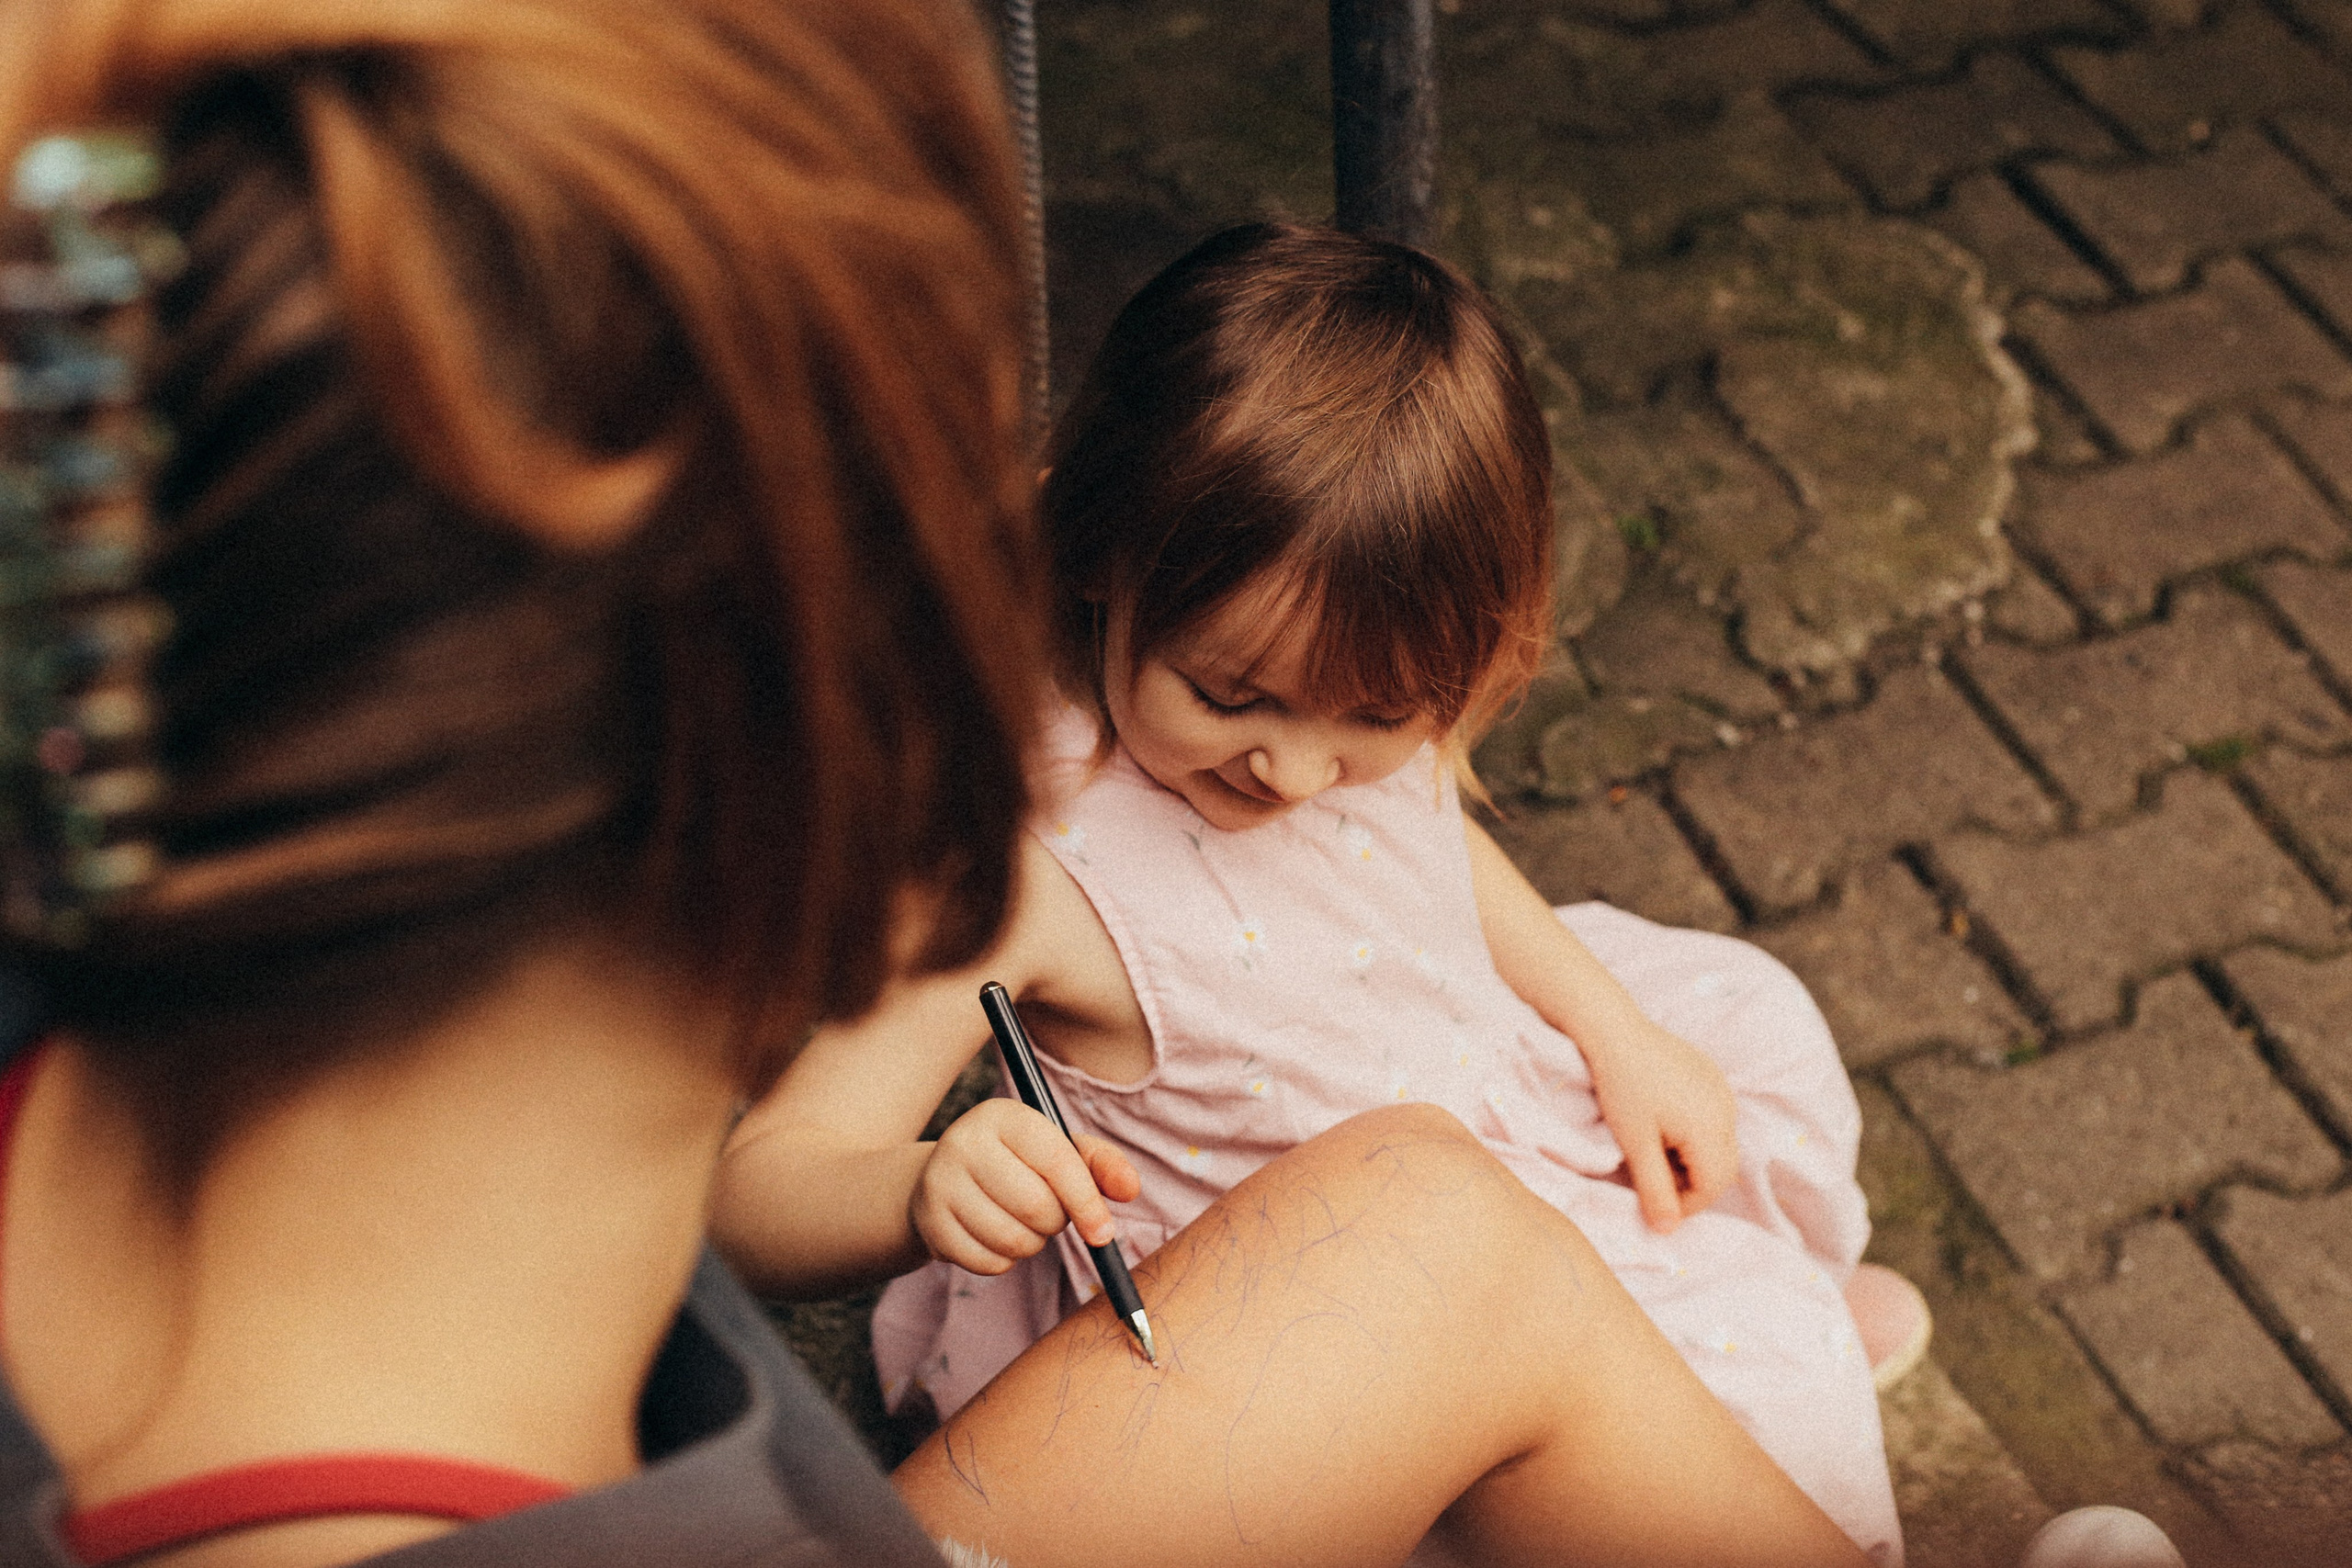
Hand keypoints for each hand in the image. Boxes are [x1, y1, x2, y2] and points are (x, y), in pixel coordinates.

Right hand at [911, 1097, 1142, 1274]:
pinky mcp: (929, 1223)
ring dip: (1032, 1244)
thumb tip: (1130, 1189)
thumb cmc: (1016, 1163)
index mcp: (1004, 1116)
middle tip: (1048, 1215)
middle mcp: (965, 1141)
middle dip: (1055, 1223)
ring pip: (1012, 1239)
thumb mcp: (1058, 1151)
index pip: (1058, 1163)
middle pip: (1036, 1207)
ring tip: (1022, 1224)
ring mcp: (940, 1182)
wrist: (942, 1178)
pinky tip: (995, 1238)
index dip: (1087, 1202)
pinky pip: (988, 1263)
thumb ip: (1100, 1165)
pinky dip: (1004, 1261)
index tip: (1104, 1233)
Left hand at [1583, 1020, 1737, 1233]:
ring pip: (1718, 1144)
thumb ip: (1655, 1190)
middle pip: (1722, 1167)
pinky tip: (1661, 1123)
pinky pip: (1714, 1119)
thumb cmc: (1620, 1086)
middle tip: (1652, 1177)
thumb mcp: (1634, 1144)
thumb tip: (1668, 1232)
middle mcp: (1726, 1109)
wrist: (1613, 1030)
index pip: (1714, 1186)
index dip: (1685, 1204)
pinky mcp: (1711, 1077)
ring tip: (1652, 1148)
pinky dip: (1693, 1134)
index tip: (1654, 1202)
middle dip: (1691, 1183)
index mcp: (1711, 1127)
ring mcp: (1722, 1090)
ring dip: (1691, 1159)